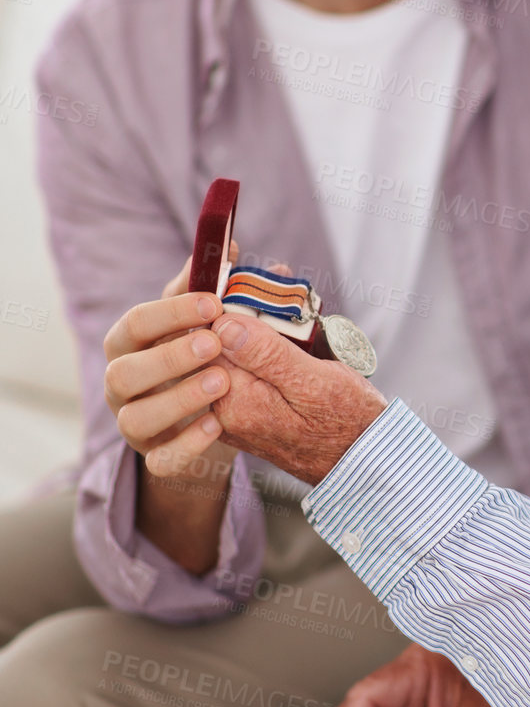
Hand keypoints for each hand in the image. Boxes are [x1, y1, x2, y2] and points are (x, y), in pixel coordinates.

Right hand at [104, 246, 235, 478]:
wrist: (212, 419)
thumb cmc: (204, 355)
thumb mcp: (206, 320)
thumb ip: (214, 285)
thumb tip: (231, 245)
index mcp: (130, 343)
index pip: (136, 322)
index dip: (172, 312)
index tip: (214, 302)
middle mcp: (121, 383)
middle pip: (126, 371)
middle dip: (170, 356)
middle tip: (214, 343)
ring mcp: (132, 423)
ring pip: (136, 417)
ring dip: (179, 398)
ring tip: (222, 382)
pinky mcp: (153, 458)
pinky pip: (160, 460)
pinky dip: (186, 445)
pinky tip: (217, 425)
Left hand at [210, 313, 386, 484]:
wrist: (364, 458)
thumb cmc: (347, 420)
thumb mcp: (313, 380)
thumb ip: (266, 353)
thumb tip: (222, 325)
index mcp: (236, 403)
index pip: (213, 341)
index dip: (242, 319)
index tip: (274, 320)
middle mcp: (226, 415)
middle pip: (220, 351)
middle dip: (250, 333)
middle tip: (292, 339)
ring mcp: (235, 419)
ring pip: (235, 363)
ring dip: (261, 348)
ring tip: (297, 354)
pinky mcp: (248, 418)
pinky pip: (246, 378)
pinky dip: (265, 366)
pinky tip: (292, 369)